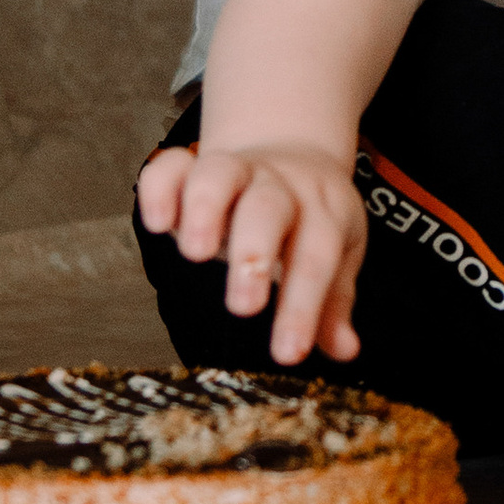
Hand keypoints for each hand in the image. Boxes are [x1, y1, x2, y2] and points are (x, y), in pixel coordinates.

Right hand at [133, 139, 366, 367]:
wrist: (293, 149)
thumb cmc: (310, 219)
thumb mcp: (337, 254)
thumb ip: (334, 305)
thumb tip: (346, 351)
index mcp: (321, 212)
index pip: (315, 258)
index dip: (302, 308)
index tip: (288, 354)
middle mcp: (277, 187)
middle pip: (268, 208)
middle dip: (254, 253)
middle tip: (244, 307)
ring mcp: (234, 171)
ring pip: (220, 174)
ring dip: (206, 208)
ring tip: (195, 254)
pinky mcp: (190, 167)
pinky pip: (171, 166)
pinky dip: (159, 188)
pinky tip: (157, 223)